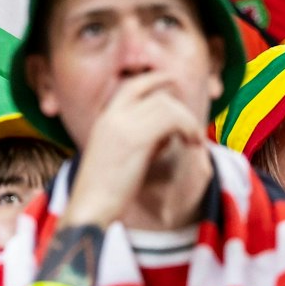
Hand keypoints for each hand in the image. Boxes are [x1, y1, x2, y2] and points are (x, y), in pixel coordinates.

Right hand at [63, 72, 209, 226]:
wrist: (90, 206)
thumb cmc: (104, 191)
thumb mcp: (116, 156)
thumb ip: (136, 139)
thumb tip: (165, 135)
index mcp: (104, 120)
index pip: (132, 87)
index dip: (154, 79)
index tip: (172, 81)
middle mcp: (112, 117)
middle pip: (154, 94)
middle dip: (178, 105)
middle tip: (192, 127)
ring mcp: (123, 125)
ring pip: (166, 105)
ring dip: (187, 120)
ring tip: (194, 140)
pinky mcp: (136, 138)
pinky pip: (171, 119)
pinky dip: (188, 128)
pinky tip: (192, 144)